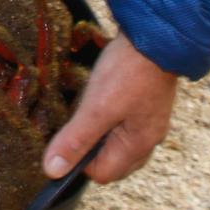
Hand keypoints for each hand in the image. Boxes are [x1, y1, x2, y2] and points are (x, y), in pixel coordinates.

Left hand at [43, 31, 178, 183]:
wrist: (156, 35)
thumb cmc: (129, 72)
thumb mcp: (96, 108)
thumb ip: (75, 140)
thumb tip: (53, 170)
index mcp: (139, 146)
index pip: (103, 174)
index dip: (79, 161)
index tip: (67, 137)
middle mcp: (149, 138)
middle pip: (112, 160)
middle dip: (90, 148)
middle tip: (77, 122)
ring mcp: (150, 119)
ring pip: (118, 139)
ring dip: (99, 131)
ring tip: (87, 107)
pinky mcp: (146, 101)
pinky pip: (124, 120)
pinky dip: (108, 115)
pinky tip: (100, 96)